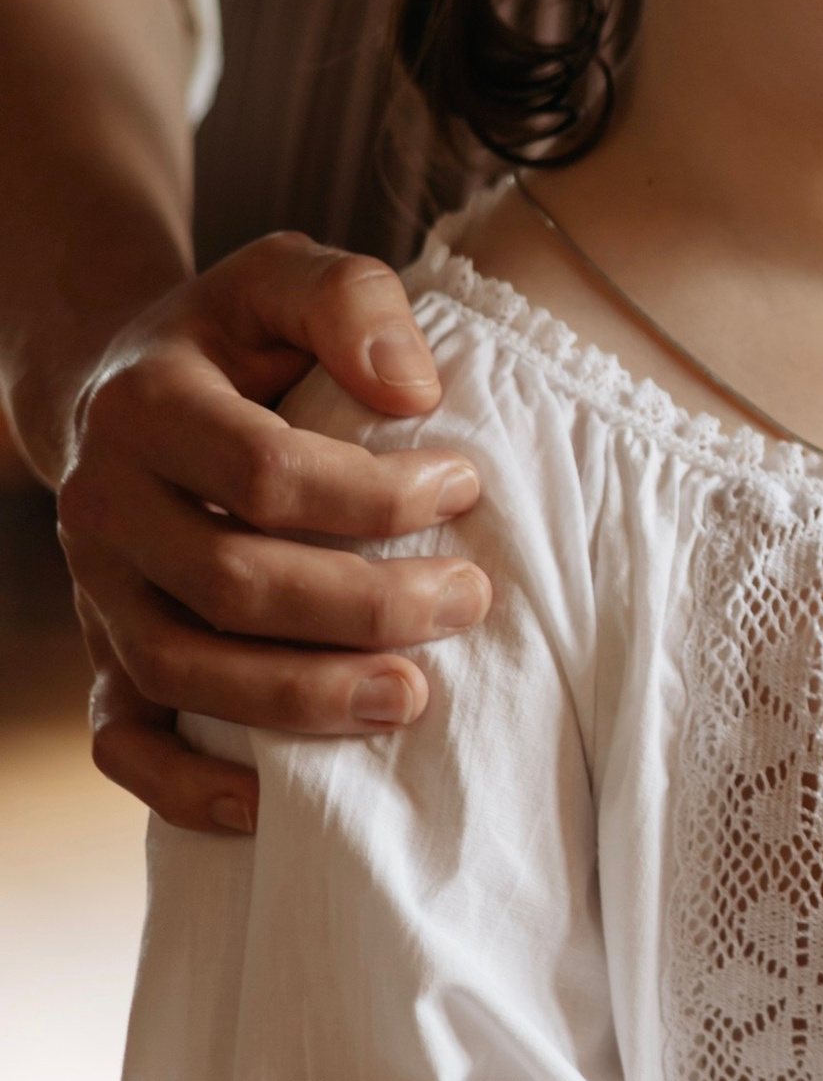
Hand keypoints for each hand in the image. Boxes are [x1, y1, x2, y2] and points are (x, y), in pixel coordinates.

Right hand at [55, 236, 489, 833]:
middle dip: (364, 606)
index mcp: (143, 405)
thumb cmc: (237, 340)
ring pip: (184, 670)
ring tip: (414, 699)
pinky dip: (189, 786)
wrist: (124, 386)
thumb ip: (351, 303)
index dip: (373, 495)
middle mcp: (102, 504)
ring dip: (303, 699)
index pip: (263, 472)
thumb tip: (416, 394)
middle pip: (232, 582)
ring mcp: (95, 590)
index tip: (465, 486)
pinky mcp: (102, 653)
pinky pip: (123, 741)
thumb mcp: (287, 277)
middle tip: (468, 600)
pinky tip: (275, 803)